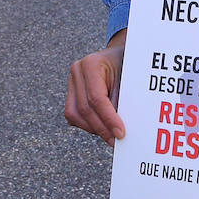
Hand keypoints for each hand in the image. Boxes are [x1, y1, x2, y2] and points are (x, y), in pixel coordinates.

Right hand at [65, 30, 126, 144]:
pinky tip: (102, 128)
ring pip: (74, 115)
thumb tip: (120, 130)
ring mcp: (71, 82)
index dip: (108, 118)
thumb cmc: (126, 66)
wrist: (119, 56)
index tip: (121, 133)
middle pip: (84, 109)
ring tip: (110, 136)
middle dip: (102, 128)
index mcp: (90, 64)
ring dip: (93, 129)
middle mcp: (77, 71)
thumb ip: (123, 100)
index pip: (96, 98)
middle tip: (117, 141)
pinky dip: (88, 125)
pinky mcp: (71, 93)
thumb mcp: (128, 78)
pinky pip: (73, 116)